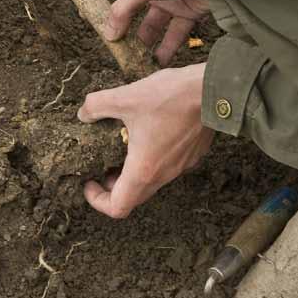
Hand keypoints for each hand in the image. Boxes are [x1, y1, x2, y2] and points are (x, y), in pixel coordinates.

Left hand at [78, 64, 212, 217]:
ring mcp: (182, 166)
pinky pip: (168, 166)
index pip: (117, 207)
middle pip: (134, 196)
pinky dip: (153, 158)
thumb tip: (84, 113)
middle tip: (103, 165)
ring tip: (124, 145)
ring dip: (134, 171)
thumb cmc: (171, 97)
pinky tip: (150, 131)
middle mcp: (164, 174)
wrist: (214, 90)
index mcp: (144, 169)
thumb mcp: (125, 97)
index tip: (90, 182)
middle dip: (114, 185)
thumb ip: (97, 105)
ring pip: (152, 181)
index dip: (97, 200)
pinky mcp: (193, 154)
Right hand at [90, 0, 208, 64]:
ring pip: (150, 26)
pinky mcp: (186, 12)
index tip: (86, 13)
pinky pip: (173, 35)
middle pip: (127, 9)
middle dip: (119, 28)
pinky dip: (167, 49)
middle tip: (112, 47)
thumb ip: (122, 10)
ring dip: (143, 43)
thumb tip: (107, 34)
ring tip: (134, 61)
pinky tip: (158, 63)